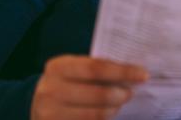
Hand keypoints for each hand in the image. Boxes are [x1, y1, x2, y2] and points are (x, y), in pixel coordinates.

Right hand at [31, 55, 148, 119]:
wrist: (37, 102)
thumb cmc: (67, 81)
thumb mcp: (75, 68)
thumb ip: (98, 68)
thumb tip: (134, 72)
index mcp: (59, 67)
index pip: (97, 68)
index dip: (123, 72)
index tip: (143, 74)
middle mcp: (50, 90)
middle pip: (98, 94)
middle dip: (121, 94)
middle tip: (131, 92)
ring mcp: (50, 113)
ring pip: (95, 114)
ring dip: (114, 109)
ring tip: (120, 103)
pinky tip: (108, 113)